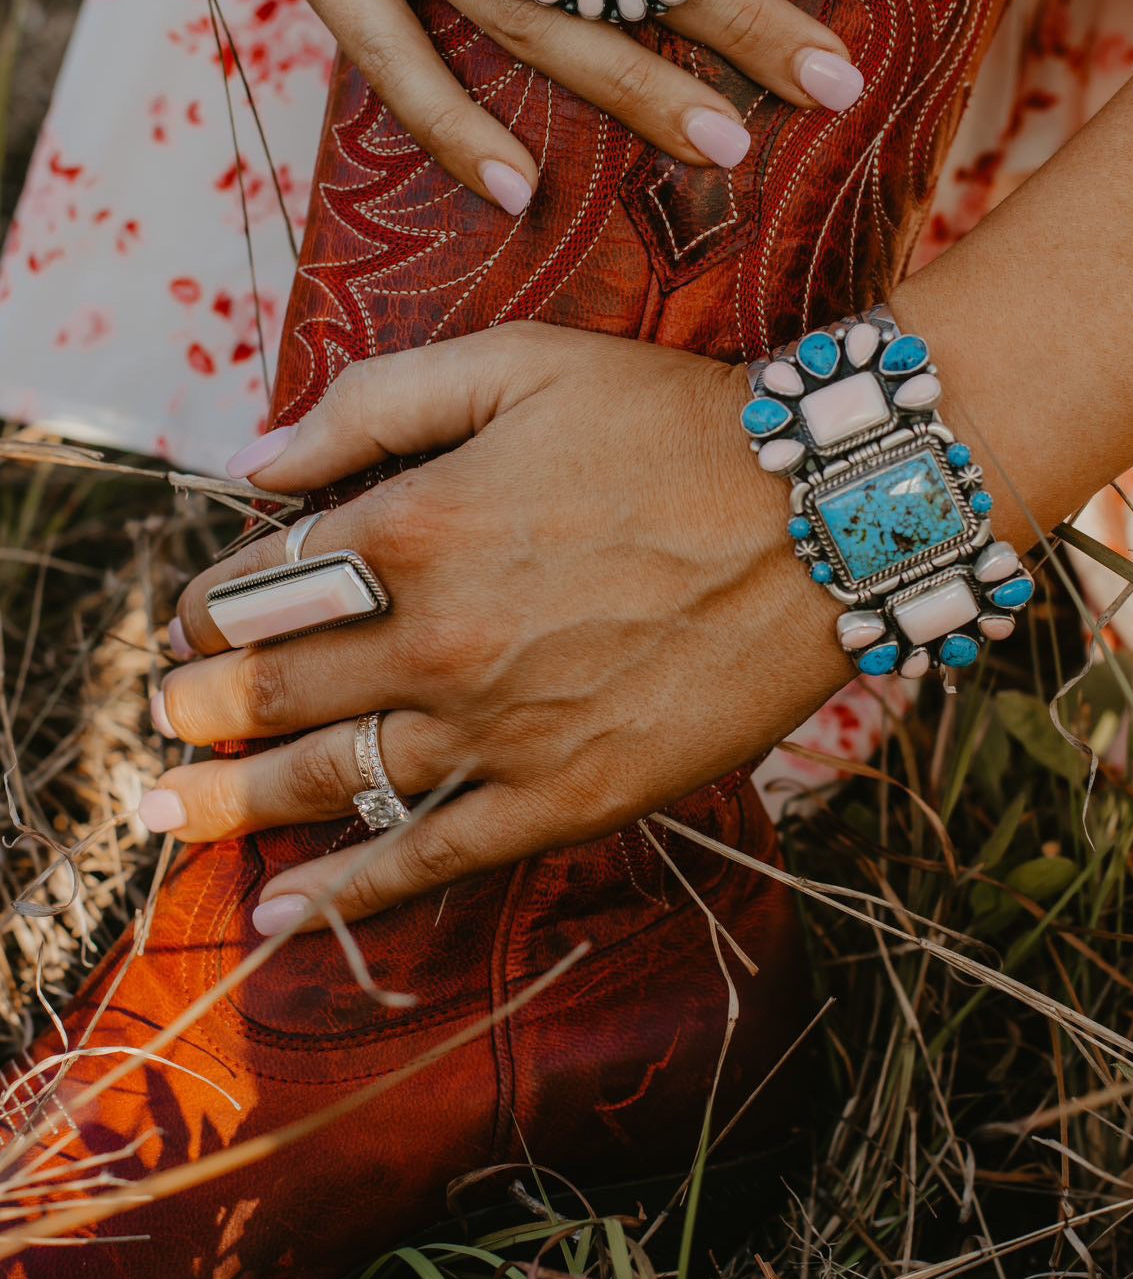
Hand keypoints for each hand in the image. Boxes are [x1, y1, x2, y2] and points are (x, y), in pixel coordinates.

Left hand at [147, 326, 848, 929]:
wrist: (824, 516)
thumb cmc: (674, 425)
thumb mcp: (520, 366)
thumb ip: (373, 404)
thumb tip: (257, 462)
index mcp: (416, 526)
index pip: (265, 582)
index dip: (215, 604)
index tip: (202, 617)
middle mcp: (437, 640)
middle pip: (275, 688)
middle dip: (202, 705)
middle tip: (163, 720)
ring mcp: (498, 731)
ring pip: (330, 779)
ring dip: (235, 801)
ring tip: (170, 813)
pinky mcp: (564, 797)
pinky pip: (430, 857)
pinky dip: (348, 892)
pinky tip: (287, 912)